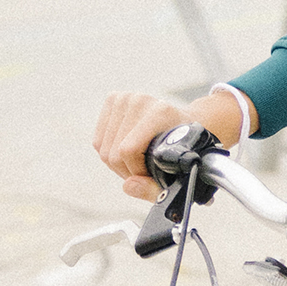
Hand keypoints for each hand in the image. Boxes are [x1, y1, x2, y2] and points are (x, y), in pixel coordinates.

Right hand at [95, 86, 244, 198]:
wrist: (187, 124)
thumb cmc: (184, 151)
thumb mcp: (179, 173)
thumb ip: (154, 187)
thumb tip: (128, 187)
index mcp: (160, 112)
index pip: (128, 151)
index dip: (136, 172)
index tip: (151, 177)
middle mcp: (140, 101)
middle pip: (112, 153)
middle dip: (127, 171)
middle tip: (145, 172)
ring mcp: (125, 98)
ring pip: (102, 148)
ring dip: (118, 164)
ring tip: (138, 163)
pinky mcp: (113, 99)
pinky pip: (98, 140)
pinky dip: (110, 153)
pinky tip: (128, 153)